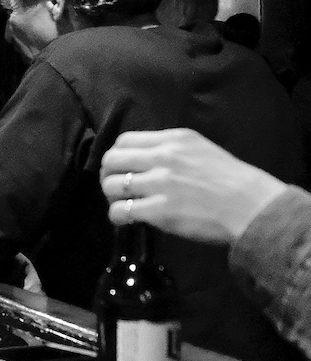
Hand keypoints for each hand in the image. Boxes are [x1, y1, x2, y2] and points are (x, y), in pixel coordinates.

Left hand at [99, 128, 286, 244]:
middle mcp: (163, 157)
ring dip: (111, 197)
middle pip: (112, 160)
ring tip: (123, 205)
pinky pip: (121, 211)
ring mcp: (160, 184)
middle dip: (108, 175)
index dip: (117, 156)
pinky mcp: (159, 210)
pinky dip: (117, 217)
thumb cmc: (231, 181)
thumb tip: (143, 160)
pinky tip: (125, 221)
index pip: (124, 141)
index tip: (121, 168)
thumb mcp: (201, 149)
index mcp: (174, 140)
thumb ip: (171, 150)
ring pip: (112, 185)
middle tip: (116, 189)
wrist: (253, 206)